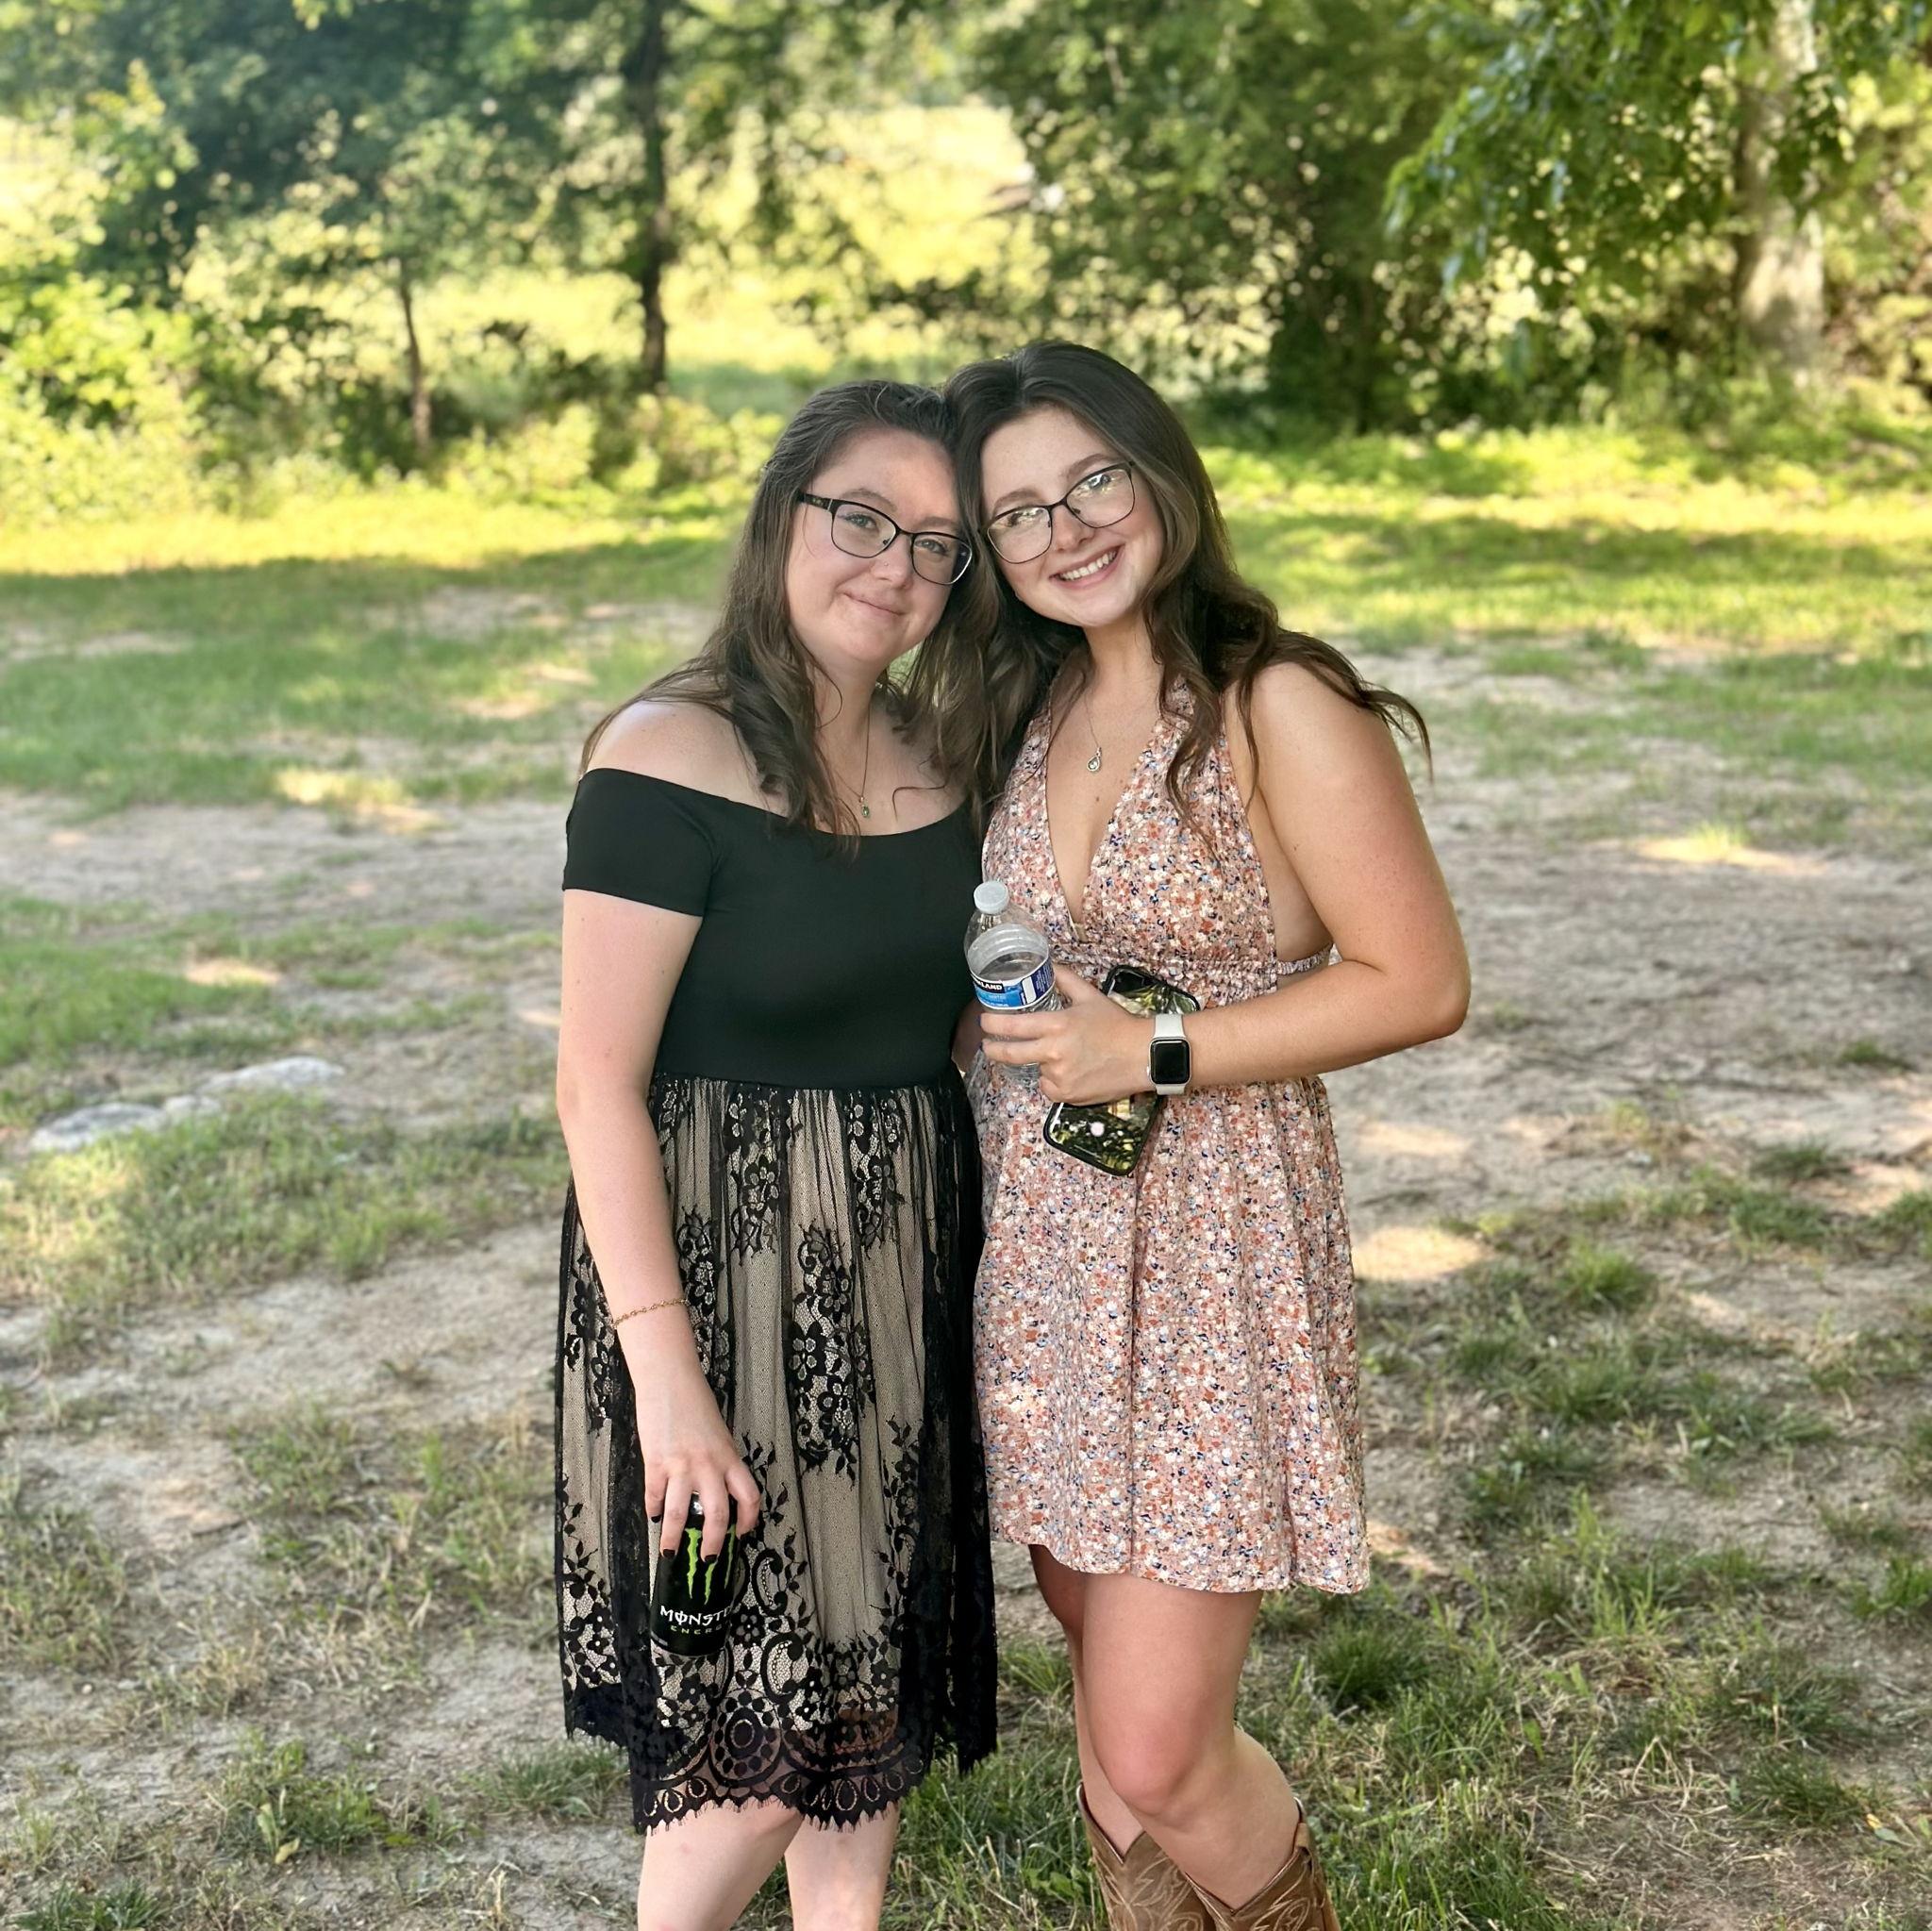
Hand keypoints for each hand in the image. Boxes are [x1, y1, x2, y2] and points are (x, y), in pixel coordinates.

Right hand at [634, 1353, 761, 1558]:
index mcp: (729, 1456)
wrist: (670, 1379)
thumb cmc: (696, 1402)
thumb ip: (719, 1461)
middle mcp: (709, 1464)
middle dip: (712, 1543)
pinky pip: (655, 1495)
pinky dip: (653, 1508)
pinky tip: (653, 1515)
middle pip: (717, 1514)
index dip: (749, 1520)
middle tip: (706, 1559)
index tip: (741, 1533)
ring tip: (669, 1552)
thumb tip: (713, 1491)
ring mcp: (681, 1464)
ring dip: (674, 1538)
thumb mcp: (718, 1433)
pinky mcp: (655, 1461)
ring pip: (680, 1513)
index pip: (749, 1496)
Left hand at [978, 965, 1151, 1104]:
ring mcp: (1060, 1076)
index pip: (1013, 1026)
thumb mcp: (1090, 996)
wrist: (1144, 1055)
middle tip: (988, 1046)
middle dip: (994, 1050)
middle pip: (1011, 1055)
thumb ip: (1065, 979)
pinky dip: (1054, 1081)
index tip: (984, 1022)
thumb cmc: (1118, 1025)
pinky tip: (1071, 1072)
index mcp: (1057, 1026)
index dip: (993, 1024)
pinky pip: (1050, 1088)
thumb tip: (1049, 965)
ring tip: (1064, 1056)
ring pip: (1036, 1071)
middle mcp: (1054, 1053)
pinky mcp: (1069, 1095)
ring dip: (1041, 1064)